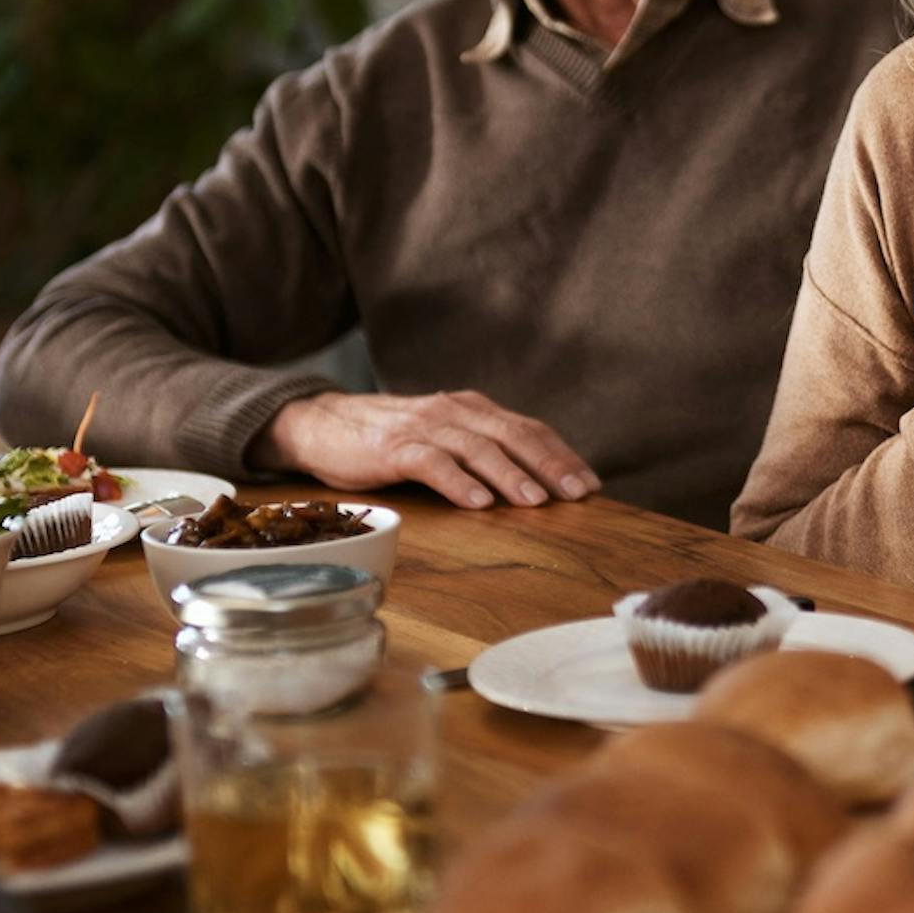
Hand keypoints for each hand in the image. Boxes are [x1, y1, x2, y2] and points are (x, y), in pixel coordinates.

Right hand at [263, 389, 598, 509]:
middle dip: (550, 464)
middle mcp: (454, 412)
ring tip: (536, 502)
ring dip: (510, 475)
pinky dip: (458, 482)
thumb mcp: (444, 439)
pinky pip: (432, 462)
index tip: (590, 483)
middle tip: (579, 493)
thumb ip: (481, 453)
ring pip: (477, 448)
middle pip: (513, 435)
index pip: (528, 429)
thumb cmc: (391, 440)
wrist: (323, 425)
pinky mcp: (393, 447)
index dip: (561, 454)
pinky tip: (479, 503)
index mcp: (472, 410)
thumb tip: (534, 487)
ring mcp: (424, 427)